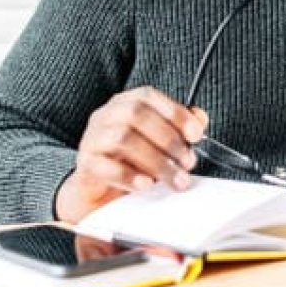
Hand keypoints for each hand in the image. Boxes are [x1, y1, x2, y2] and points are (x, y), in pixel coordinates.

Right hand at [55, 86, 207, 223]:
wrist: (100, 189)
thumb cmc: (134, 158)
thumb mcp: (160, 139)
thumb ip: (181, 126)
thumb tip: (200, 118)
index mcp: (126, 102)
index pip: (148, 97)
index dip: (175, 113)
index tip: (196, 135)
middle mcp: (107, 115)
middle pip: (137, 115)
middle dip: (169, 140)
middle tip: (189, 162)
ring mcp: (93, 138)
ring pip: (123, 139)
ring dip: (155, 161)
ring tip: (175, 179)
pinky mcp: (85, 165)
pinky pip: (104, 167)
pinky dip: (129, 176)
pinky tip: (147, 185)